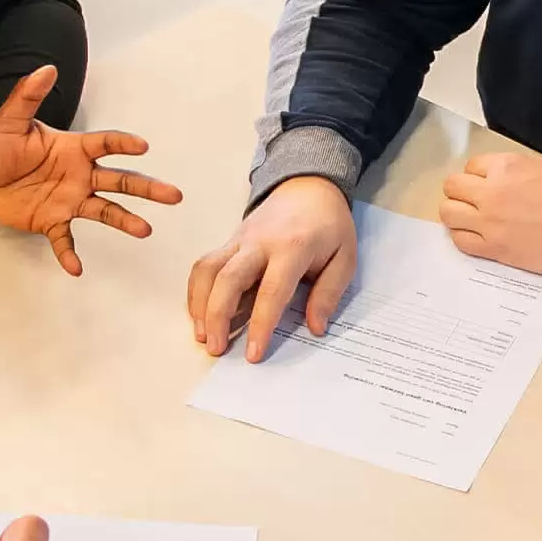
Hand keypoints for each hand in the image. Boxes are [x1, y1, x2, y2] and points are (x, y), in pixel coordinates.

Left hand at [0, 64, 182, 276]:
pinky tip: (76, 268)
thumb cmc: (0, 146)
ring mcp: (69, 200)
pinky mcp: (52, 221)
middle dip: (147, 188)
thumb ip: (28, 95)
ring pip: (105, 210)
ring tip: (144, 230)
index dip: (123, 144)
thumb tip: (46, 68)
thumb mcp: (9, 119)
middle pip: (120, 180)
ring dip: (124, 220)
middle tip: (174, 195)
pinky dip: (69, 253)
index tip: (142, 146)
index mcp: (74, 149)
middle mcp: (80, 175)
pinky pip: (65, 239)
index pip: (106, 144)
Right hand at [187, 174, 356, 362]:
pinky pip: (205, 265)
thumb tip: (315, 328)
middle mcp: (260, 243)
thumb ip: (329, 293)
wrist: (309, 187)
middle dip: (218, 316)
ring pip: (208, 270)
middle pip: (228, 278)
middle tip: (216, 349)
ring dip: (200, 304)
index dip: (260, 324)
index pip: (272, 291)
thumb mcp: (344, 258)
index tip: (253, 353)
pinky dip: (197, 291)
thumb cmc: (329, 226)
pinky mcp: (229, 241)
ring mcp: (240, 240)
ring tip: (203, 335)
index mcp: (293, 247)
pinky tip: (199, 314)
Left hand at [437, 150, 541, 276]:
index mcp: (506, 167)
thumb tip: (500, 178)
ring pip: (448, 213)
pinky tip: (475, 236)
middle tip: (471, 200)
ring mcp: (489, 221)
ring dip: (456, 213)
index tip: (485, 184)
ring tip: (469, 218)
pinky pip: (460, 241)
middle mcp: (492, 192)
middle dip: (460, 192)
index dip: (478, 176)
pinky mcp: (494, 248)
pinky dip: (463, 236)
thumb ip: (515, 171)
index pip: (471, 166)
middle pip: (452, 187)